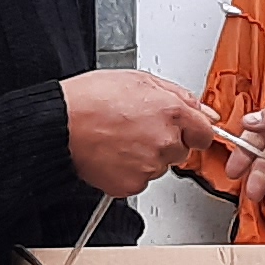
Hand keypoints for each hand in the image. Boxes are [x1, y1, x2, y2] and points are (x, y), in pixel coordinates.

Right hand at [62, 70, 221, 196]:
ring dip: (146, 156)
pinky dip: (129, 171)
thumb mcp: (139, 80)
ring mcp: (149, 166)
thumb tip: (204, 111)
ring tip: (119, 139)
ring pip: (160, 166)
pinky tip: (113, 154)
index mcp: (172, 112)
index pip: (205, 133)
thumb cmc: (90, 99)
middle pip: (180, 150)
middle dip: (165, 142)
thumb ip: (179, 96)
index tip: (182, 130)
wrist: (59, 124)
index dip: (192, 130)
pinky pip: (140, 180)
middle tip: (137, 129)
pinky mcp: (132, 184)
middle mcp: (165, 141)